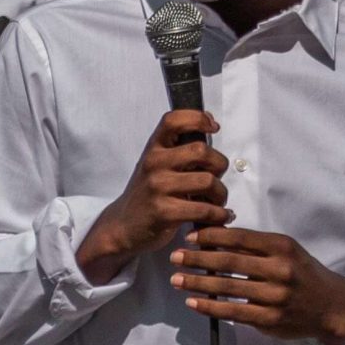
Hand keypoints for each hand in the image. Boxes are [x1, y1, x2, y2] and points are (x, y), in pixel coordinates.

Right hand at [77, 109, 229, 282]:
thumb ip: (178, 147)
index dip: (198, 118)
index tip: (213, 128)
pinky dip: (219, 215)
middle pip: (202, 151)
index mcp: (153, 149)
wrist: (123, 226)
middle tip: (216, 177)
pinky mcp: (164, 212)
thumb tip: (209, 123)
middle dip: (219, 165)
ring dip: (221, 194)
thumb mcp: (156, 165)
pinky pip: (205, 210)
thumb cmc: (148, 194)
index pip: (174, 120)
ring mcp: (158, 188)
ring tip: (217, 202)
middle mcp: (154, 164)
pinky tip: (219, 216)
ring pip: (208, 181)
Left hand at [171, 226, 344, 344]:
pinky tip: (192, 302)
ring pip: (228, 287)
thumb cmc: (303, 273)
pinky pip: (233, 312)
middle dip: (197, 259)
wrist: (332, 307)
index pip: (240, 238)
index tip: (189, 238)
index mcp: (282, 247)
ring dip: (197, 283)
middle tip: (174, 257)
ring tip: (176, 279)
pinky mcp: (271, 318)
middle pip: (229, 261)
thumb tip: (214, 236)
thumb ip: (256, 245)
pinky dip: (210, 307)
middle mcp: (279, 270)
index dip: (211, 236)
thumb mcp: (287, 251)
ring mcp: (275, 296)